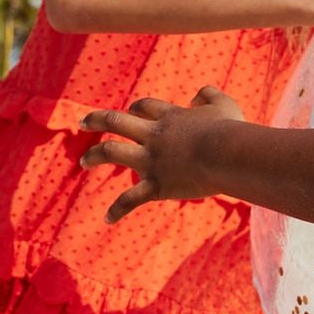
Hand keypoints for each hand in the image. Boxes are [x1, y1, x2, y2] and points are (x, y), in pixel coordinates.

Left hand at [80, 87, 244, 220]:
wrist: (227, 155)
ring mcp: (151, 160)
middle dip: (96, 120)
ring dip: (94, 156)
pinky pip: (130, 199)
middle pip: (115, 121)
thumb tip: (199, 94)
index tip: (133, 111)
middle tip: (83, 122)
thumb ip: (210, 95)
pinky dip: (117, 209)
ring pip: (111, 152)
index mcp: (168, 117)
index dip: (136, 108)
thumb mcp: (225, 104)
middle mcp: (153, 135)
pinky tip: (108, 219)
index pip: (143, 107)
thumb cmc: (231, 130)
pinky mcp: (156, 185)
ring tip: (83, 161)